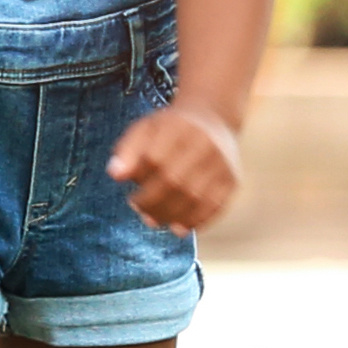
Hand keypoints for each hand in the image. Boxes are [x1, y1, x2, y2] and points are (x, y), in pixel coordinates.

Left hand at [111, 102, 243, 234]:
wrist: (214, 120)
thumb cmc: (169, 130)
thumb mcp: (144, 129)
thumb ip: (127, 150)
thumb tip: (115, 175)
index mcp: (177, 127)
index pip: (154, 158)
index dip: (140, 181)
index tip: (131, 196)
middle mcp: (204, 144)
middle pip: (175, 181)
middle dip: (153, 203)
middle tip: (140, 211)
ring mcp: (221, 163)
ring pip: (195, 197)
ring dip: (171, 216)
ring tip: (155, 220)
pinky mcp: (232, 180)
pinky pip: (215, 206)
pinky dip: (196, 221)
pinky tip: (179, 227)